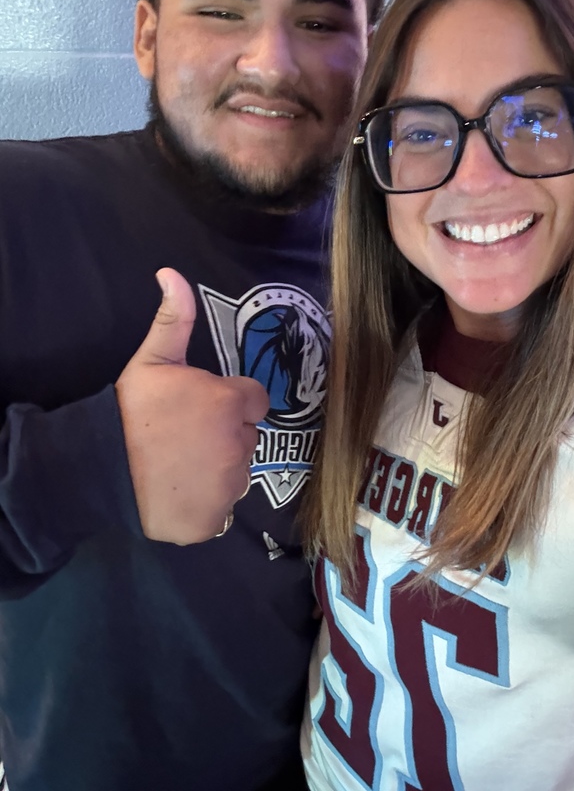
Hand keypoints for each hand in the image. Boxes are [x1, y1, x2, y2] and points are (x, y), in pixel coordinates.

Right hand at [116, 268, 267, 543]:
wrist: (101, 467)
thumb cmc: (131, 410)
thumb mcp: (152, 359)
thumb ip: (174, 318)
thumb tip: (172, 272)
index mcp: (231, 404)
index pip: (256, 401)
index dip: (233, 403)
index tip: (205, 408)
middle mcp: (240, 445)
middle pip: (248, 437)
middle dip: (226, 436)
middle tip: (187, 437)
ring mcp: (229, 485)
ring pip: (237, 473)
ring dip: (218, 470)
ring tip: (180, 465)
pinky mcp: (215, 519)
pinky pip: (222, 509)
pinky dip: (205, 505)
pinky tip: (179, 492)